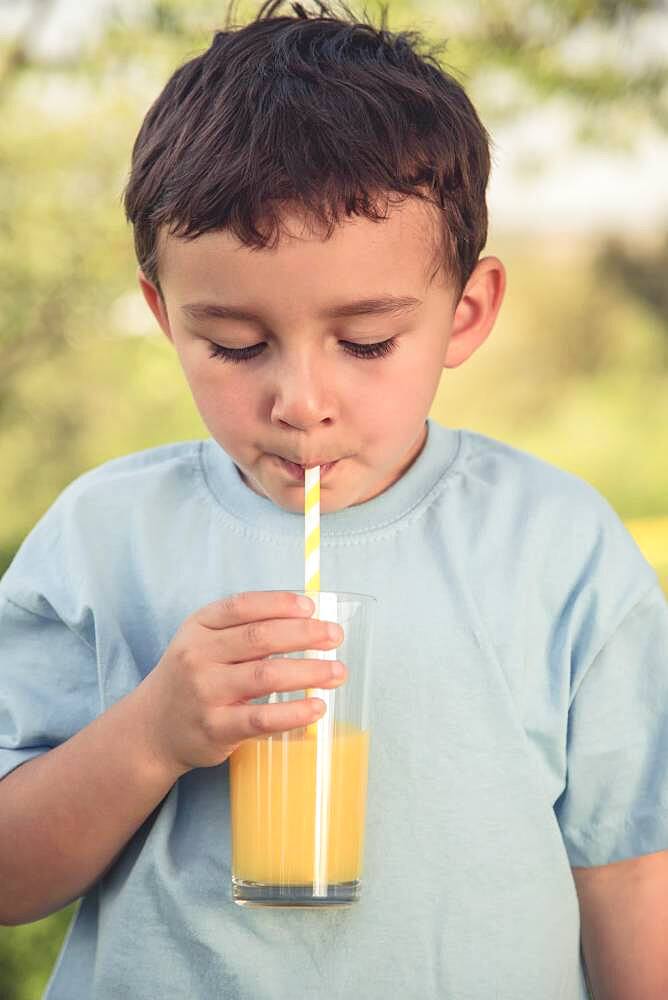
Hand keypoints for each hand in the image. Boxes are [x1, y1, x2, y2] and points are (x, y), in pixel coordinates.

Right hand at [138, 591, 345, 774]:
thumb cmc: (191, 677)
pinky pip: (262, 719)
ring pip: (266, 676)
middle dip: (305, 634)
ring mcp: (205, 692)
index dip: (280, 603)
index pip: (243, 605)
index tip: (311, 606)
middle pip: (260, 637)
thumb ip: (241, 628)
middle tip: (335, 636)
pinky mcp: (215, 727)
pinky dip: (294, 713)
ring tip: (337, 672)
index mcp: (199, 626)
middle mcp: (198, 655)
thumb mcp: (202, 641)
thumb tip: (306, 618)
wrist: (152, 728)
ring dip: (309, 672)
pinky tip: (317, 708)